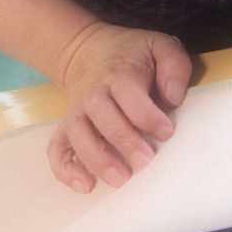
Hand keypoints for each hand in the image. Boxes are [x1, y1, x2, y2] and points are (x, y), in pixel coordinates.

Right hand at [47, 22, 190, 193]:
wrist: (86, 50)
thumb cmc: (131, 55)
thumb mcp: (159, 46)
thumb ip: (174, 66)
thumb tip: (173, 97)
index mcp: (119, 74)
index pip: (128, 93)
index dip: (147, 115)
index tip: (167, 131)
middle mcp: (95, 93)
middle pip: (101, 115)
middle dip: (122, 140)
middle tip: (145, 160)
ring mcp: (78, 111)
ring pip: (77, 133)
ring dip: (95, 158)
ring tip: (119, 178)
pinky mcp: (68, 126)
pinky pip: (57, 147)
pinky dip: (64, 168)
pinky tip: (84, 185)